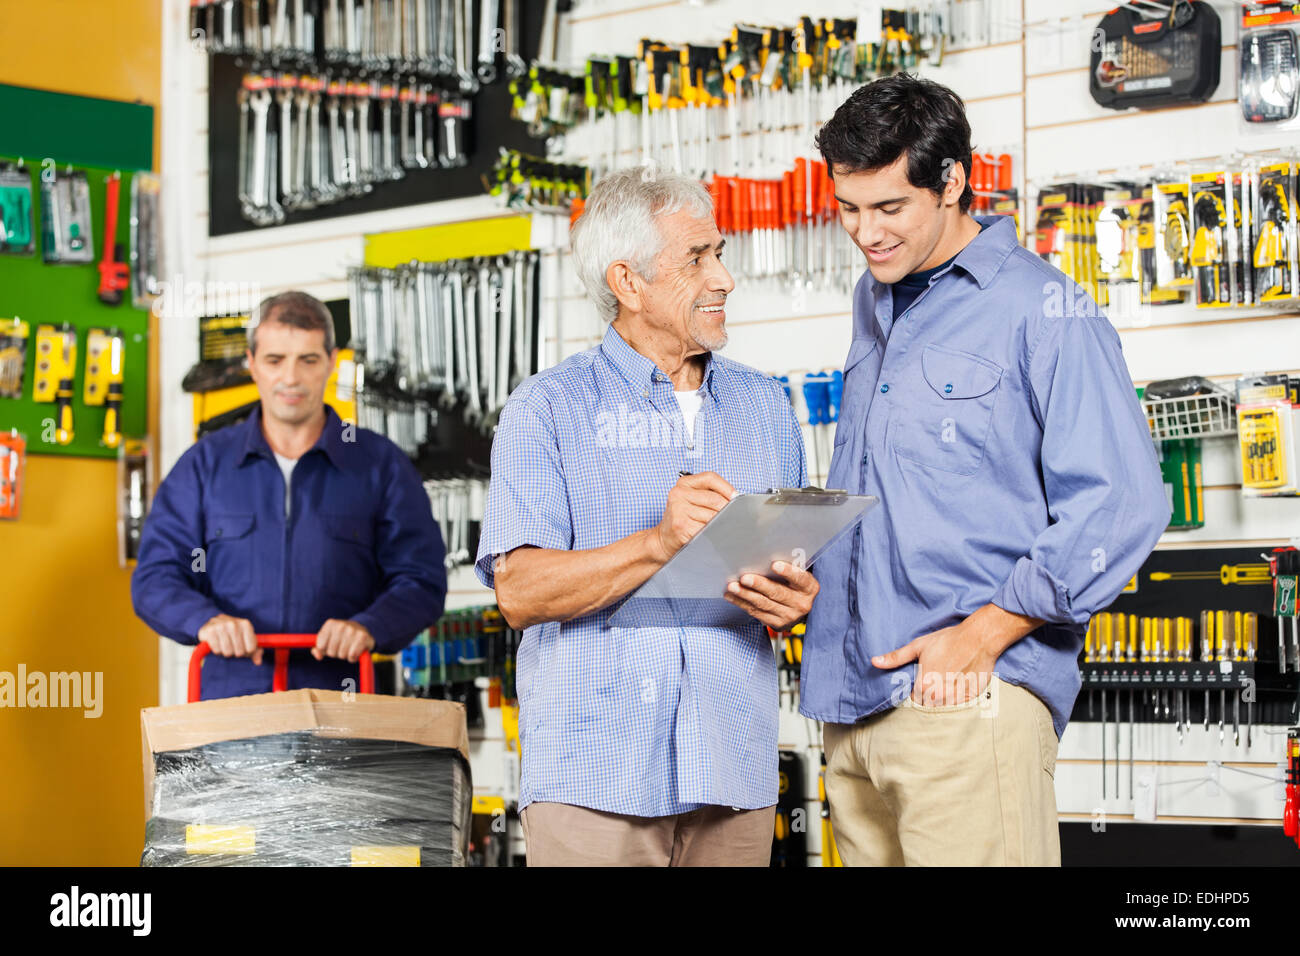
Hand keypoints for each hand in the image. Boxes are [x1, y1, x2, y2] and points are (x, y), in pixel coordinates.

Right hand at [198, 614, 260, 665]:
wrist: (214, 624)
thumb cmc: (233, 634)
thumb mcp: (246, 640)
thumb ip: (255, 651)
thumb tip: (258, 662)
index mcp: (246, 624)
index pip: (251, 649)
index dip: (247, 652)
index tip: (243, 648)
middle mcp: (234, 623)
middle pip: (239, 652)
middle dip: (235, 652)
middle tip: (231, 646)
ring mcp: (221, 626)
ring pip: (228, 652)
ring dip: (226, 652)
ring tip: (224, 644)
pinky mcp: (210, 631)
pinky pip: (217, 650)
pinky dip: (217, 650)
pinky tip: (217, 643)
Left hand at [313, 619, 375, 662]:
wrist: (360, 630)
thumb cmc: (340, 637)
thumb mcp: (326, 639)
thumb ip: (318, 649)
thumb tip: (318, 656)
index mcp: (330, 623)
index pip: (320, 647)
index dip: (325, 649)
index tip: (330, 645)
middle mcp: (341, 625)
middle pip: (331, 652)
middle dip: (335, 653)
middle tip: (341, 647)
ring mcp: (353, 630)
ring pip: (342, 655)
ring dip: (345, 656)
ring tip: (349, 648)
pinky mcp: (363, 637)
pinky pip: (352, 656)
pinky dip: (353, 658)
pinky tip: (355, 651)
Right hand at [651, 471, 735, 562]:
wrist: (663, 540)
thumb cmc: (682, 519)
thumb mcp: (692, 500)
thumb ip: (710, 494)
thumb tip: (735, 499)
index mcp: (683, 483)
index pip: (710, 478)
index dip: (726, 487)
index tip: (736, 497)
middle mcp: (679, 494)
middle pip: (715, 499)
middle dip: (728, 510)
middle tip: (732, 517)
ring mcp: (678, 510)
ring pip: (713, 516)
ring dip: (722, 524)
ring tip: (719, 528)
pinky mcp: (681, 526)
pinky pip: (707, 529)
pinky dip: (714, 533)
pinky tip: (711, 535)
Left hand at [724, 561, 819, 630]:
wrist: (798, 607)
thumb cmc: (794, 582)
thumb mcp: (797, 573)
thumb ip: (788, 565)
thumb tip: (762, 554)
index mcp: (809, 588)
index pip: (800, 578)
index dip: (788, 572)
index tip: (774, 564)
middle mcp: (801, 604)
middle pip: (778, 593)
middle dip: (759, 585)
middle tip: (744, 578)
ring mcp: (789, 616)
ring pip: (764, 604)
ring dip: (745, 595)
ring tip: (732, 586)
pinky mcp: (776, 624)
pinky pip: (756, 613)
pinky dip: (742, 603)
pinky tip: (731, 596)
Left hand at [871, 604, 1041, 706]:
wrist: (979, 638)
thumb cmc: (948, 640)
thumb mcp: (918, 646)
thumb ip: (896, 658)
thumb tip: (875, 661)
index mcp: (923, 686)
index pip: (913, 699)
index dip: (917, 690)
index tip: (923, 681)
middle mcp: (939, 696)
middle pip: (928, 705)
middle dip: (929, 695)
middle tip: (937, 679)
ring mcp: (956, 699)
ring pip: (944, 707)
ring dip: (943, 698)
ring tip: (949, 680)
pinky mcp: (971, 698)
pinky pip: (960, 705)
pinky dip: (958, 698)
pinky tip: (960, 682)